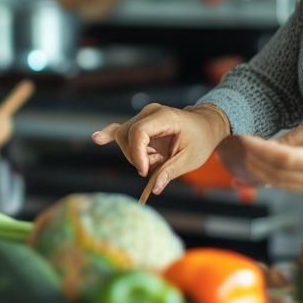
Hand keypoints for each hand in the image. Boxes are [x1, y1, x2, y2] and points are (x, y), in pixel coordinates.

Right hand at [91, 103, 231, 195]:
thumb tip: (154, 189)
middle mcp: (150, 113)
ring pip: (123, 137)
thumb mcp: (191, 159)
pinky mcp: (139, 124)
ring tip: (156, 158)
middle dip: (137, 157)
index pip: (138, 132)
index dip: (137, 154)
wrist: (206, 126)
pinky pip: (120, 129)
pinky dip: (109, 135)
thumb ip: (170, 171)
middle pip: (126, 135)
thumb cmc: (201, 141)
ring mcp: (143, 117)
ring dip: (135, 155)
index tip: (146, 172)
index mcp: (164, 117)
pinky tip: (96, 139)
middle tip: (158, 165)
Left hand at [216, 111, 302, 195]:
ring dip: (255, 170)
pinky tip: (250, 167)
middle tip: (231, 145)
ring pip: (280, 184)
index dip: (261, 150)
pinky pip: (288, 186)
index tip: (243, 138)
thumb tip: (271, 143)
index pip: (286, 159)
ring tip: (235, 155)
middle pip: (278, 174)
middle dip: (251, 160)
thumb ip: (299, 135)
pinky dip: (267, 177)